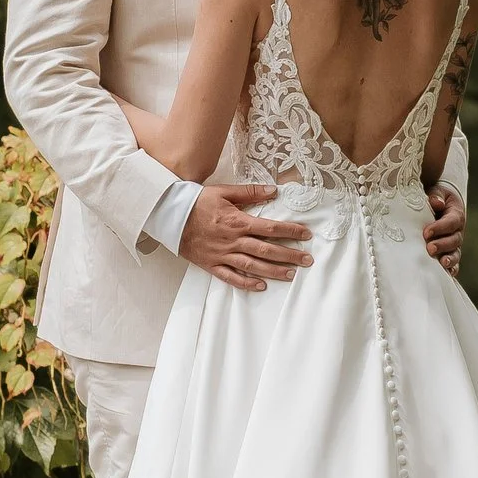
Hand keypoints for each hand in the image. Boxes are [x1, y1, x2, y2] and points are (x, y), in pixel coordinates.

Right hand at [179, 180, 312, 292]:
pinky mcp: (212, 264)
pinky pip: (231, 277)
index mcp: (237, 222)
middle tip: (307, 259)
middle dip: (289, 255)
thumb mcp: (223, 191)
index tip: (305, 234)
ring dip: (273, 272)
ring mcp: (222, 255)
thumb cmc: (197, 202)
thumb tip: (273, 190)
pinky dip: (246, 283)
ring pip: (253, 266)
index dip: (290, 231)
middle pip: (266, 250)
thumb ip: (250, 192)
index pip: (270, 228)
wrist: (170, 216)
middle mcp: (232, 241)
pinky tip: (260, 286)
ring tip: (291, 275)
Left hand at [425, 183, 465, 275]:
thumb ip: (436, 195)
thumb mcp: (438, 192)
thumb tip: (435, 202)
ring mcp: (454, 243)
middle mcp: (458, 231)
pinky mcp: (449, 252)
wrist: (441, 204)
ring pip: (455, 253)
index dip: (440, 228)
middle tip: (429, 248)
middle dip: (442, 245)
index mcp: (456, 214)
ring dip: (449, 259)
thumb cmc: (437, 197)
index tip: (426, 232)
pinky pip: (453, 263)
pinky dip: (451, 269)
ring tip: (442, 263)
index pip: (452, 222)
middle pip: (454, 240)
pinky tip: (447, 275)